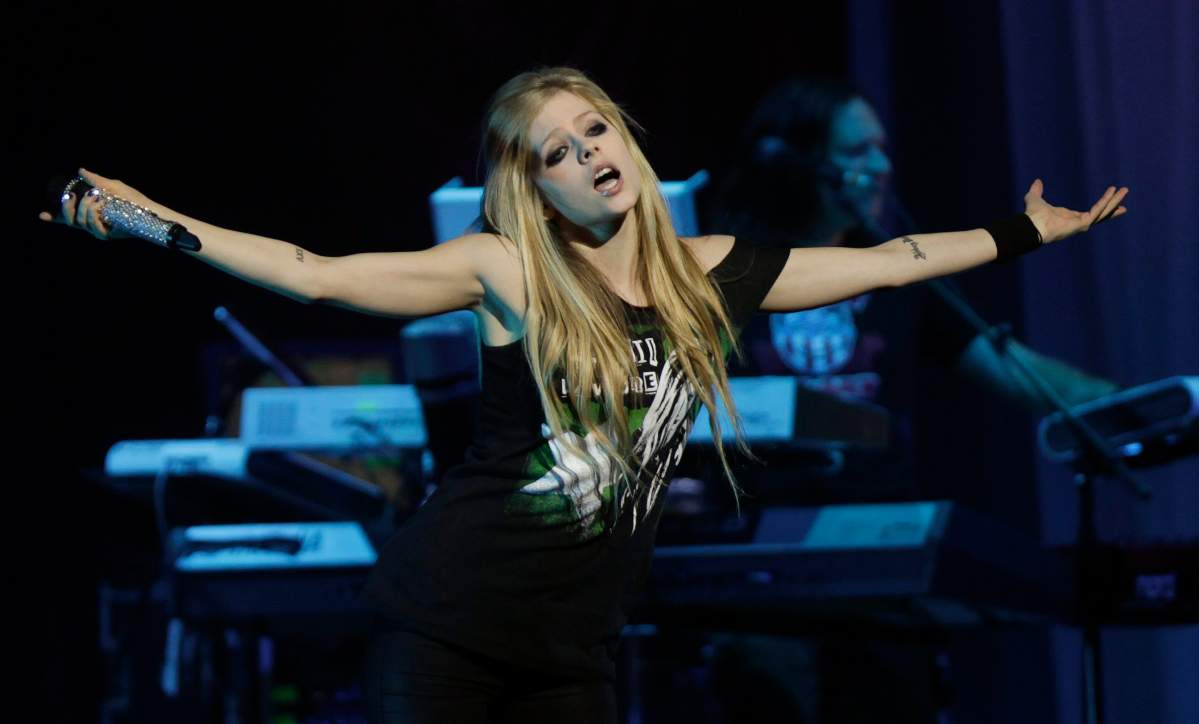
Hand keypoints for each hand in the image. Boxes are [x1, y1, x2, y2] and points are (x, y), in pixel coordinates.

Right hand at [37, 168, 157, 240]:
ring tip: (95, 196)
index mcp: (91, 213)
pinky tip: (100, 205)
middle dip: (66, 207)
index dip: (54, 217)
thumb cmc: (133, 199)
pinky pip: (93, 227)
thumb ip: (95, 180)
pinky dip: (94, 214)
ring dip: (85, 207)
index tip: (42, 214)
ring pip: (80, 222)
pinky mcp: (107, 234)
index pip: (70, 216)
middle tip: (71, 195)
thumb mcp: (112, 186)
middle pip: (70, 220)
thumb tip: (81, 170)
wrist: (149, 210)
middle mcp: (92, 223)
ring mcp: (99, 230)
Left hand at [1023, 179, 1127, 243]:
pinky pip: (1097, 211)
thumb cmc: (1031, 216)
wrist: (1030, 226)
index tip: (1111, 198)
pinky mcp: (1082, 224)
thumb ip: (1037, 191)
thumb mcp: (1035, 198)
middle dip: (1113, 203)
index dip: (1102, 204)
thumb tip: (1037, 181)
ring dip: (1114, 201)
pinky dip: (1105, 202)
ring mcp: (1081, 225)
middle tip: (1124, 193)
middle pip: (1101, 213)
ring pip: (1103, 212)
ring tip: (1125, 190)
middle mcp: (1077, 222)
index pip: (1090, 212)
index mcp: (1069, 218)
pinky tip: (1112, 192)